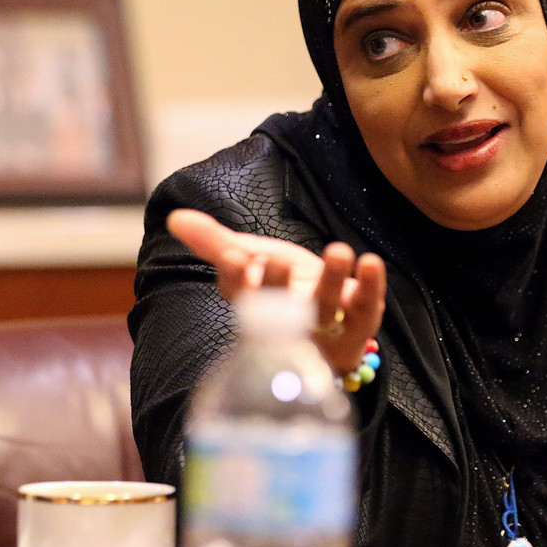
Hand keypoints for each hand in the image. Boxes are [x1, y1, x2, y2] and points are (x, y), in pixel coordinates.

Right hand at [168, 209, 386, 373]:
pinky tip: (371, 262)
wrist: (330, 329)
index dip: (236, 279)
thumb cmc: (284, 287)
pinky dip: (372, 287)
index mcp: (256, 307)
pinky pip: (366, 310)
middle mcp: (288, 323)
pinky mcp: (359, 327)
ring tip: (339, 250)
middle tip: (277, 260)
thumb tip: (175, 217)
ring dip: (332, 282)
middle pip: (280, 310)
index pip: (241, 296)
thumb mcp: (251, 261)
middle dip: (278, 287)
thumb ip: (215, 242)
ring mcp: (325, 329)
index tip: (234, 257)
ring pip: (326, 310)